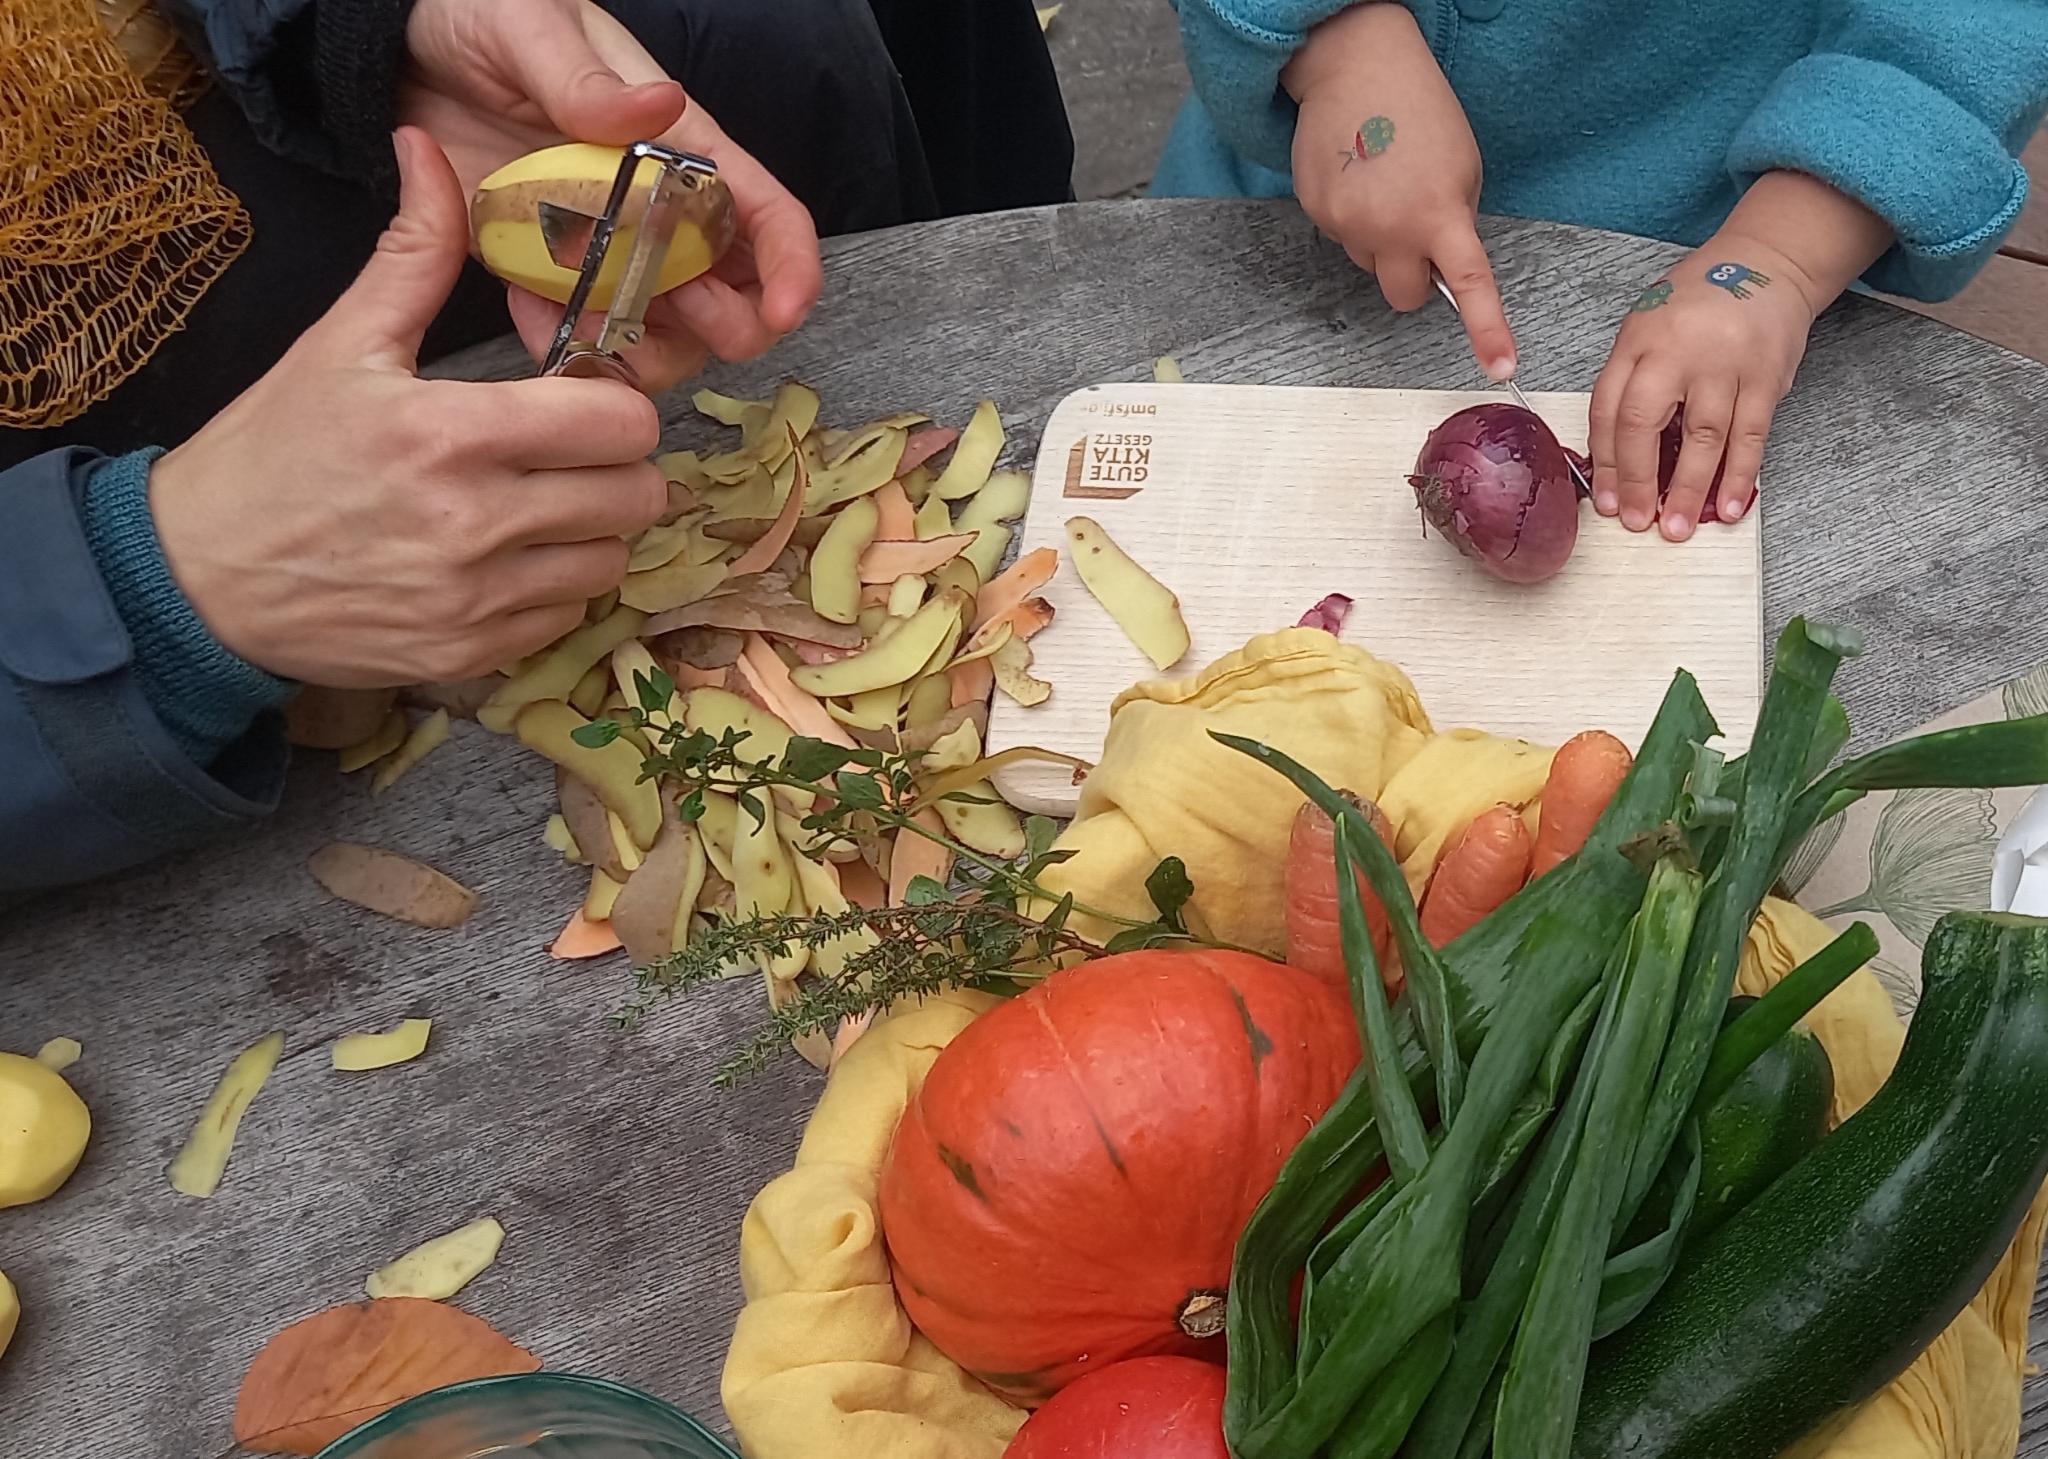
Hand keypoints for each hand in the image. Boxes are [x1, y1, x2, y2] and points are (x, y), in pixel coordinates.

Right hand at [150, 130, 667, 687]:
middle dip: (618, 468)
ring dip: (592, 531)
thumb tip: (433, 152)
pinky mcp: (473, 655)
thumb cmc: (271, 453)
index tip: (585, 401)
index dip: (619, 405)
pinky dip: (554, 589)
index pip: (619, 422)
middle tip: (572, 454)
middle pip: (637, 495)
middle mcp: (475, 524)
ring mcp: (478, 600)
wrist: (196, 577)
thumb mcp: (340, 345)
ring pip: (613, 561)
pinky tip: (505, 561)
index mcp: (449, 434)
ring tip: (538, 508)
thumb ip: (415, 256)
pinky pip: (569, 618)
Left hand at [400, 0, 822, 391]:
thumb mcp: (530, 25)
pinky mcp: (554, 278)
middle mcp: (661, 213)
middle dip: (721, 327)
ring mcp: (611, 254)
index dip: (791, 269)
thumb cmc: (485, 14)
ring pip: (668, 336)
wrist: (403, 49)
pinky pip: (586, 339)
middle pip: (732, 299)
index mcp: (680, 150)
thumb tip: (659, 107)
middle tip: (669, 309)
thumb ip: (585, 75)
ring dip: (644, 351)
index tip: (783, 313)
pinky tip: (526, 314)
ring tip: (586, 323)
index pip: (766, 214)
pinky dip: (571, 349)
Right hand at [1284, 2, 1514, 379]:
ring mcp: (1347, 225)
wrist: (1356, 65)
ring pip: (1370, 265)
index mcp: (1439, 214)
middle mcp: (1389, 229)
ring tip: (1384, 183)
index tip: (1502, 368)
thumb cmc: (1419, 110)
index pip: (1470, 285)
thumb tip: (1436, 261)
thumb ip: (1454, 221)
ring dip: (1380, 240)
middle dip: (1412, 277)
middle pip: (1403, 296)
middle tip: (1417, 233)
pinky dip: (1352, 217)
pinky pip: (1342, 238)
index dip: (1488, 331)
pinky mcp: (1316, 213)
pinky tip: (1358, 175)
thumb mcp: (1462, 166)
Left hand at [1589, 238, 1815, 539]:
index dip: (1605, 462)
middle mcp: (1677, 352)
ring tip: (1679, 527)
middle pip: (1646, 424)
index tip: (1606, 502)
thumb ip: (1630, 383)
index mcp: (1637, 342)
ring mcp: (1725, 364)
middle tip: (1639, 523)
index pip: (1609, 410)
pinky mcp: (1767, 376)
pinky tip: (1730, 505)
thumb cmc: (1696, 304)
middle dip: (1640, 481)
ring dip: (1691, 488)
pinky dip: (1741, 474)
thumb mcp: (1645, 329)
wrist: (1766, 262)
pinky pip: (1752, 435)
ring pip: (1704, 437)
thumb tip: (1614, 457)